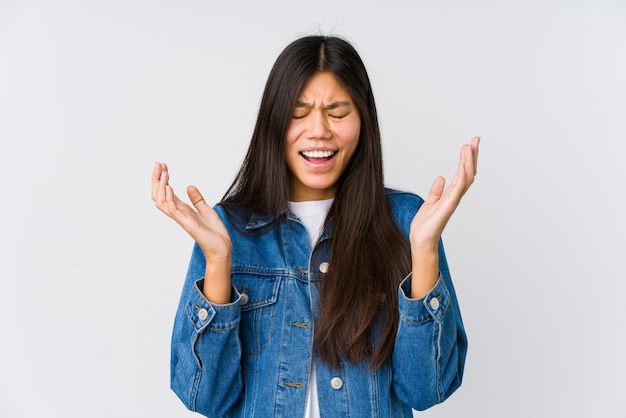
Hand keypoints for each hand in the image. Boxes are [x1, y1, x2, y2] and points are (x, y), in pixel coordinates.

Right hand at [151, 162, 231, 263]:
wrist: (222, 248)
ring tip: (164, 172)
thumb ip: (197, 199)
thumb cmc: (214, 233)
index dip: (163, 179)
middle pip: (160, 195)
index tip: (163, 165)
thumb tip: (189, 186)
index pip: (167, 192)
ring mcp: (181, 219)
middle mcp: (179, 214)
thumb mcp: (206, 210)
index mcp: (183, 210)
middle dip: (157, 179)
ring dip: (161, 186)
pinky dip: (169, 198)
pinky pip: (173, 210)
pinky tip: (169, 187)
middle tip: (158, 164)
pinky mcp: (187, 224)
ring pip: (162, 202)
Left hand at [410, 136, 479, 251]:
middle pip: (468, 173)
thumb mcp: (429, 203)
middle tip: (475, 140)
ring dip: (468, 162)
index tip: (469, 144)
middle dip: (472, 156)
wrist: (421, 241)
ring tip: (468, 147)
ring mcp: (452, 201)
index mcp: (450, 195)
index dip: (467, 159)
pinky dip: (461, 176)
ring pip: (465, 178)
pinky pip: (457, 189)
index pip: (462, 173)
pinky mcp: (447, 206)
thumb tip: (441, 178)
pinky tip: (463, 165)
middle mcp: (454, 197)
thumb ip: (436, 191)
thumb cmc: (425, 226)